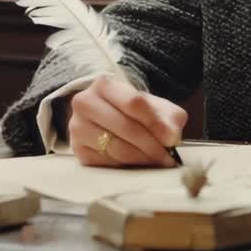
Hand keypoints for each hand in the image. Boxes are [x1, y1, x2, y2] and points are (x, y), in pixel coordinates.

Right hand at [68, 74, 187, 167]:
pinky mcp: (78, 150)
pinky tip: (139, 165)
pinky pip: (107, 163)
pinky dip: (127, 166)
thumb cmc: (136, 111)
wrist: (110, 116)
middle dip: (151, 146)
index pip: (134, 103)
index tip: (172, 139)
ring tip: (158, 162)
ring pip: (116, 147)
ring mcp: (77, 127)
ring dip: (142, 158)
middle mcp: (85, 103)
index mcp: (104, 84)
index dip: (155, 123)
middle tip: (168, 158)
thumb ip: (168, 118)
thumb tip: (172, 137)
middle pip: (125, 127)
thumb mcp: (156, 106)